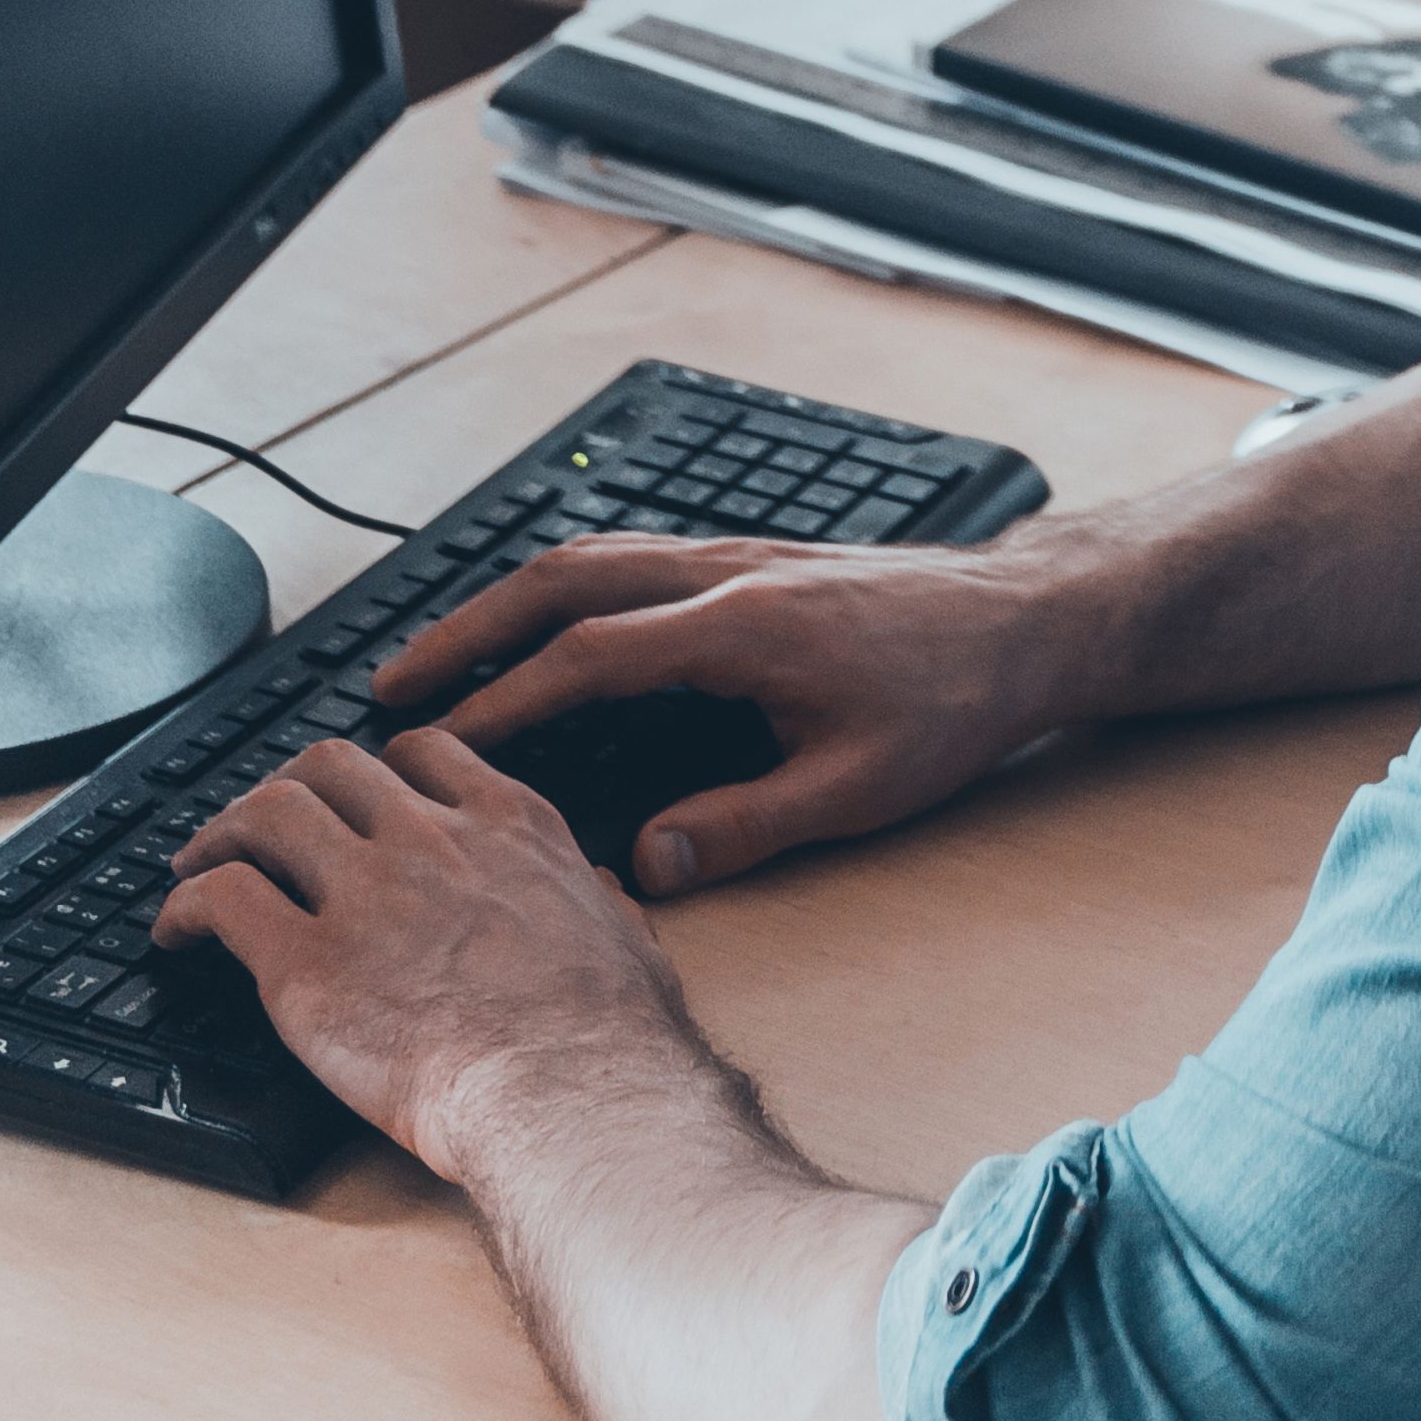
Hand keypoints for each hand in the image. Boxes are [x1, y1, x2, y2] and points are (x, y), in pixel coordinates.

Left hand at [152, 724, 699, 1178]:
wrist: (568, 1094)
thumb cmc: (609, 1039)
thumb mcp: (630, 940)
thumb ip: (601, 902)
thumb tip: (601, 892)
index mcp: (509, 827)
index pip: (423, 754)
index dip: (376, 770)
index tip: (356, 797)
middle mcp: (430, 839)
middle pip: (332, 767)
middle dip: (289, 786)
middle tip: (263, 821)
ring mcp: (364, 893)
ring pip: (267, 814)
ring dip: (224, 832)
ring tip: (198, 861)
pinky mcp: (306, 963)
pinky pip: (224, 901)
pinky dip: (187, 905)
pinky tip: (175, 931)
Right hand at [373, 524, 1088, 894]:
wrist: (1025, 618)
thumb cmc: (954, 701)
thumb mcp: (856, 788)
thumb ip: (746, 827)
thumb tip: (646, 866)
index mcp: (741, 628)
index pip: (589, 656)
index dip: (505, 700)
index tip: (437, 741)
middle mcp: (726, 574)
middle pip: (564, 579)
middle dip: (469, 629)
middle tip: (394, 685)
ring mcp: (738, 557)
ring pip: (592, 555)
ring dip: (508, 599)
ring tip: (444, 654)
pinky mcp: (753, 559)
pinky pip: (631, 553)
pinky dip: (565, 583)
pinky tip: (546, 621)